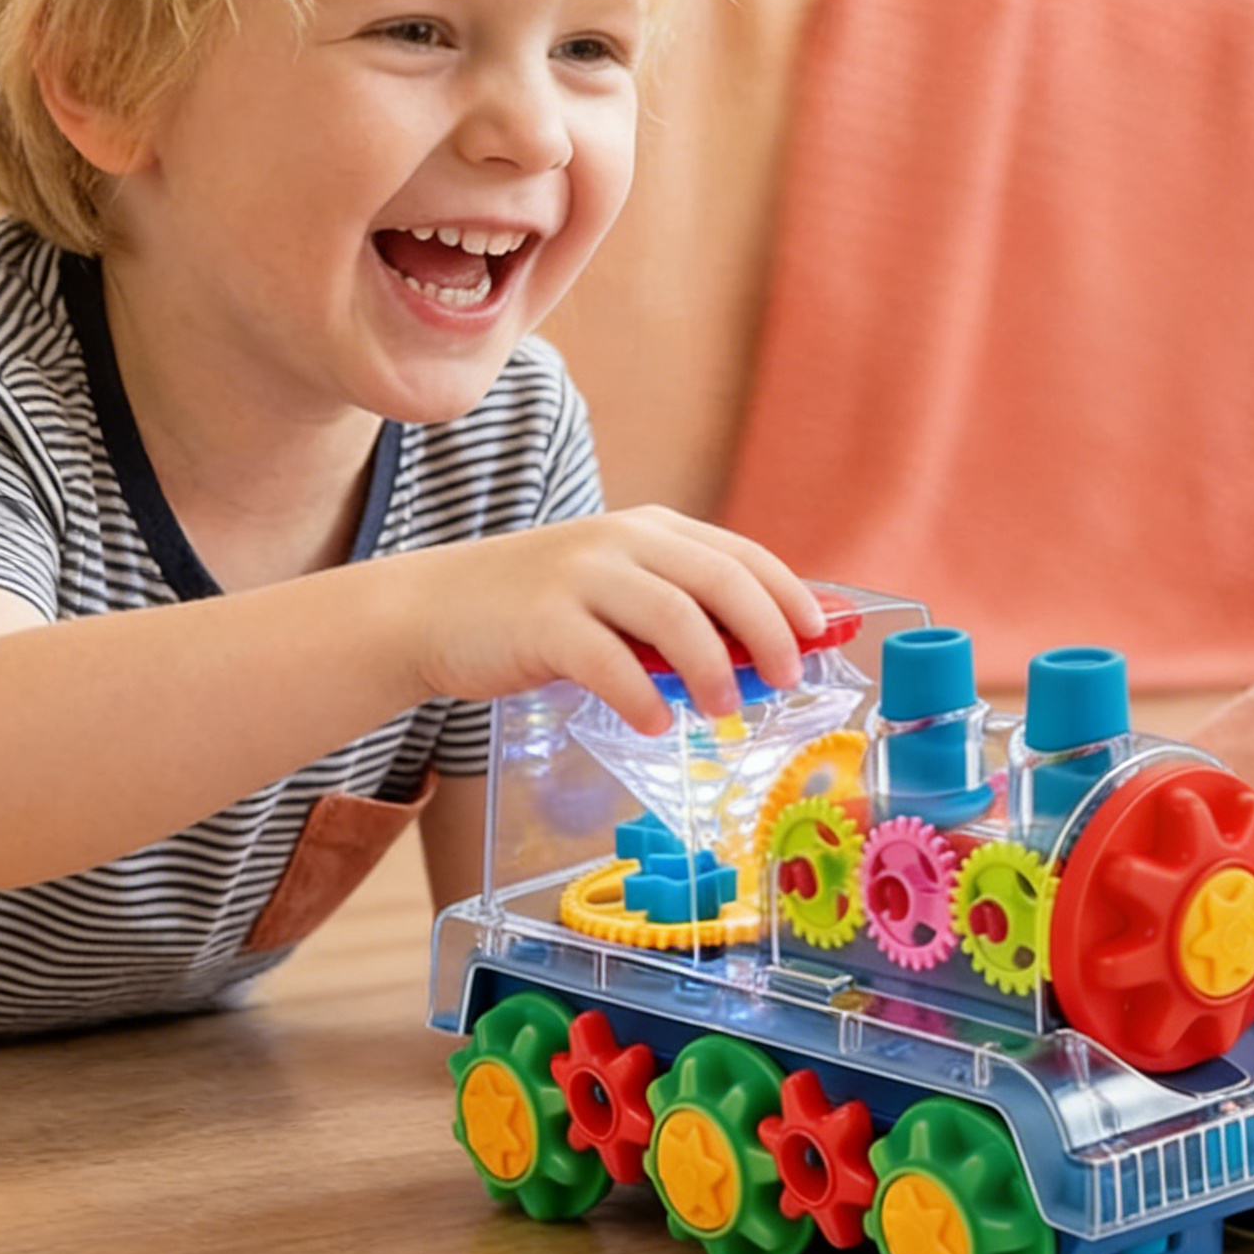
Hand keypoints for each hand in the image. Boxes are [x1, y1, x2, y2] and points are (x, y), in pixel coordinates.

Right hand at [396, 506, 826, 734]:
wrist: (433, 609)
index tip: (820, 636)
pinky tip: (655, 723)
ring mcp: (581, 577)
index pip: (741, 553)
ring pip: (676, 617)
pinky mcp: (543, 622)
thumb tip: (756, 659)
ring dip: (713, 670)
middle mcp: (621, 542)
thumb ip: (675, 612)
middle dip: (767, 632)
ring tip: (723, 710)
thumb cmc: (535, 611)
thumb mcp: (613, 591)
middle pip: (722, 580)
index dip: (789, 594)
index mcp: (649, 530)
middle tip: (786, 680)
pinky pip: (610, 664)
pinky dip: (642, 698)